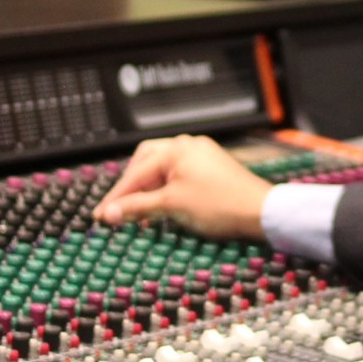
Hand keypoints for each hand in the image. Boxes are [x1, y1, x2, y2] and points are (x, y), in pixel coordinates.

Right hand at [93, 135, 270, 239]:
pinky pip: (179, 174)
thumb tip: (108, 213)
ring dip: (148, 188)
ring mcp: (202, 155)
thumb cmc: (220, 205)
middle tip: (118, 208)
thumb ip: (137, 208)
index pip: (136, 173)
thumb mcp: (172, 206)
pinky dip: (166, 189)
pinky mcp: (212, 168)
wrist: (261, 212)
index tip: (101, 216)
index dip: (117, 197)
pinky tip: (163, 205)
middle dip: (131, 186)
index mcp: (176, 148)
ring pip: (163, 168)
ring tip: (138, 211)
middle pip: (146, 162)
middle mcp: (188, 145)